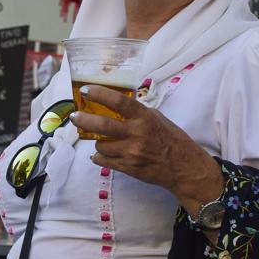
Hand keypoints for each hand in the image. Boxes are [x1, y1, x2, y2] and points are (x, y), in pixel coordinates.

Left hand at [71, 85, 222, 209]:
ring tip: (104, 140)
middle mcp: (137, 134)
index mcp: (145, 117)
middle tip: (74, 117)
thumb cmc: (170, 139)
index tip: (85, 91)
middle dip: (83, 120)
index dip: (99, 94)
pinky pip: (102, 160)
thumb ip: (135, 112)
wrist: (184, 167)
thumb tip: (111, 104)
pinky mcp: (128, 168)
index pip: (119, 101)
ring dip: (98, 142)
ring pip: (100, 145)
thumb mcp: (156, 118)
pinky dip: (99, 156)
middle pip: (102, 125)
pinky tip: (104, 153)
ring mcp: (132, 152)